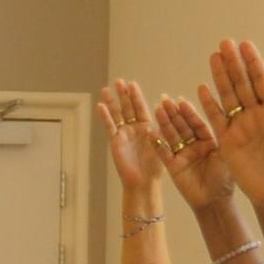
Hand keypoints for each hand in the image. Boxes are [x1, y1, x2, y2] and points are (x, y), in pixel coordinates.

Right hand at [93, 78, 164, 198]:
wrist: (144, 183)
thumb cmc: (156, 167)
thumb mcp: (162, 143)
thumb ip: (160, 127)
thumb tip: (159, 108)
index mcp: (147, 127)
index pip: (140, 107)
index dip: (136, 96)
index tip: (132, 83)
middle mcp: (134, 128)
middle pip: (127, 107)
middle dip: (123, 95)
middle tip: (119, 81)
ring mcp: (124, 134)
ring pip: (117, 115)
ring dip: (112, 102)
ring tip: (107, 89)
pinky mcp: (115, 142)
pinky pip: (110, 127)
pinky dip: (105, 117)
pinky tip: (100, 106)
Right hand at [151, 95, 232, 212]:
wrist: (215, 203)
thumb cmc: (225, 180)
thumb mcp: (225, 155)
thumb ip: (221, 135)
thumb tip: (223, 113)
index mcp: (209, 141)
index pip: (198, 123)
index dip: (189, 113)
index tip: (181, 101)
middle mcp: (195, 146)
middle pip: (182, 126)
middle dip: (174, 113)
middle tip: (165, 99)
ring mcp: (183, 155)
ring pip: (172, 136)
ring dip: (164, 123)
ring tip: (156, 109)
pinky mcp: (173, 166)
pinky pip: (163, 153)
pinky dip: (156, 143)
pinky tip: (150, 132)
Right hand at [201, 38, 263, 208]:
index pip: (262, 81)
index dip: (254, 63)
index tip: (245, 44)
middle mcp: (257, 115)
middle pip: (243, 84)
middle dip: (234, 63)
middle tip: (225, 42)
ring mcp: (241, 127)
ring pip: (228, 96)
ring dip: (220, 77)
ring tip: (213, 56)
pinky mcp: (228, 141)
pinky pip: (216, 118)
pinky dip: (209, 104)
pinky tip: (202, 88)